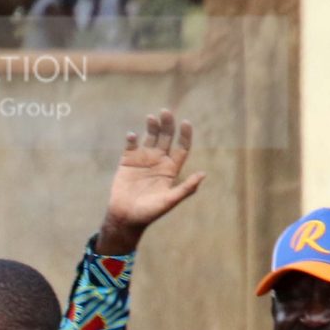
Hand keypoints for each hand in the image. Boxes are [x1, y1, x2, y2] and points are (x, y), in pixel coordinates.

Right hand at [98, 111, 204, 256]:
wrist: (125, 217)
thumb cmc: (149, 212)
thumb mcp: (170, 201)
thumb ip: (186, 188)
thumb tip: (203, 174)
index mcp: (171, 169)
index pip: (182, 147)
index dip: (185, 135)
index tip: (185, 123)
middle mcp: (159, 161)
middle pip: (166, 137)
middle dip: (168, 124)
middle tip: (166, 112)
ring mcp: (143, 159)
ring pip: (150, 136)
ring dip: (152, 126)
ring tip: (151, 118)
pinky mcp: (127, 161)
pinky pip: (131, 144)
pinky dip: (132, 138)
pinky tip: (132, 136)